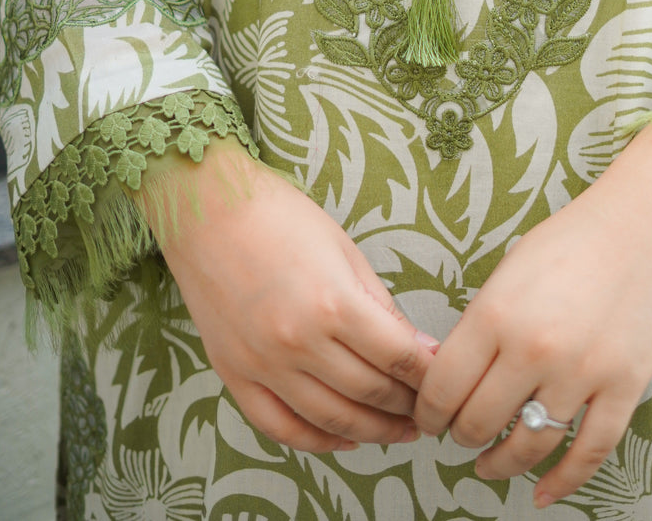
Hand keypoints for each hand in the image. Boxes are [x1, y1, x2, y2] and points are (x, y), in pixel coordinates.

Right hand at [139, 139, 439, 452]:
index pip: (397, 357)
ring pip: (331, 419)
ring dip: (373, 430)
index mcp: (334, 303)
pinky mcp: (235, 374)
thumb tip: (417, 347)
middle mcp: (299, 342)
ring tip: (398, 430)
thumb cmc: (279, 217)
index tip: (444, 378)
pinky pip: (280, 426)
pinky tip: (344, 438)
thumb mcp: (344, 249)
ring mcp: (264, 364)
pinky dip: (317, 441)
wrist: (206, 210)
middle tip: (429, 406)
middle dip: (407, 404)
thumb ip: (380, 303)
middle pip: (370, 392)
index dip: (428, 374)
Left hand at [413, 114, 651, 505]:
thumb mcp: (511, 270)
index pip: (442, 387)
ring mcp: (582, 373)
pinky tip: (542, 492)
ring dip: (500, 463)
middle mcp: (534, 349)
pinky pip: (587, 454)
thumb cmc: (577, 237)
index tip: (426, 418)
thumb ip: (482, 323)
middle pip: (478, 423)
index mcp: (496, 312)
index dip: (427, 412)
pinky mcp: (624, 389)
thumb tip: (455, 376)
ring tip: (489, 464)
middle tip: (457, 434)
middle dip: (460, 436)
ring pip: (527, 446)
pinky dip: (562, 481)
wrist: (651, 221)